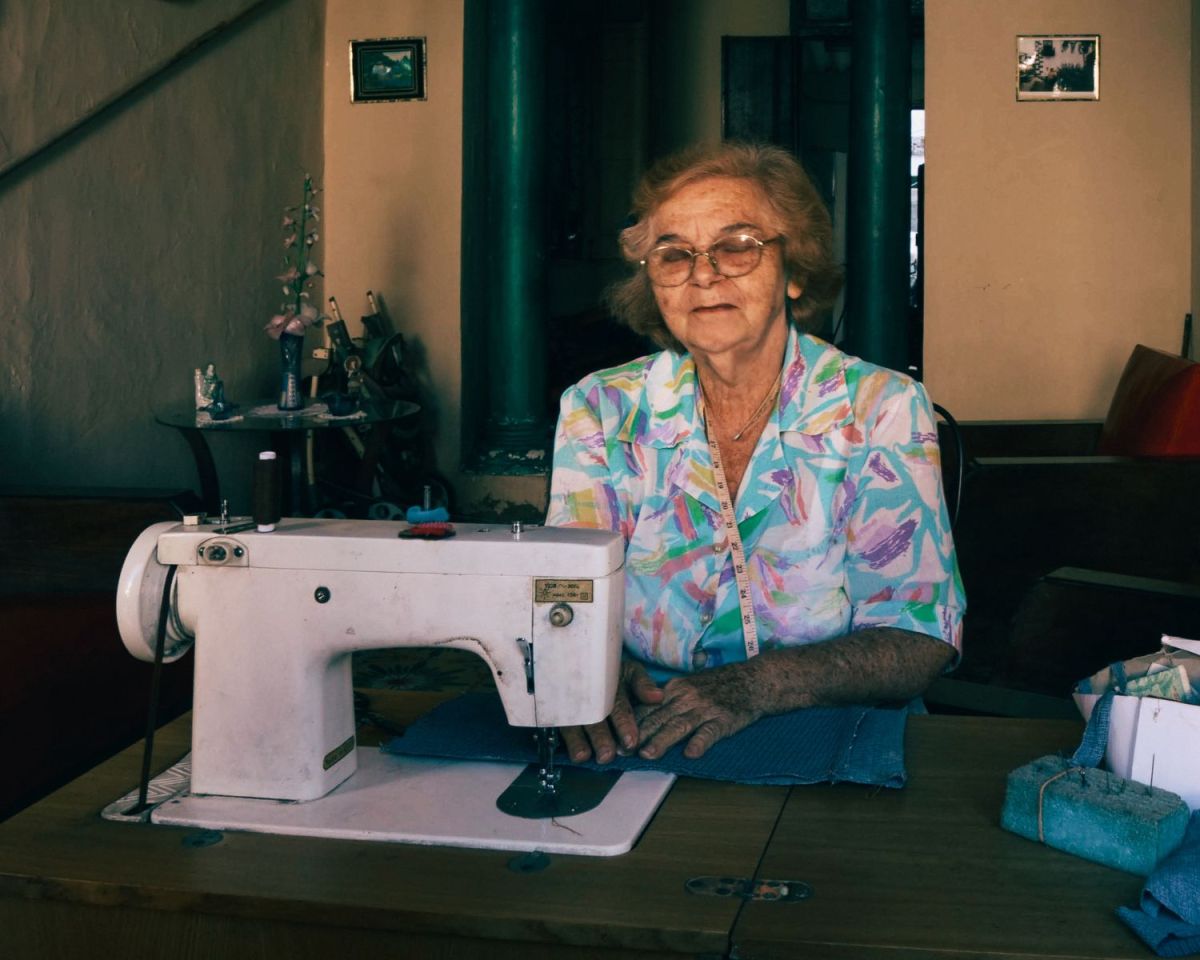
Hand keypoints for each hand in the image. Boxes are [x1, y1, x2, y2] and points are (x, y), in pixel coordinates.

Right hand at [560, 659, 663, 763]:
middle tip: (607, 754)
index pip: (618, 704)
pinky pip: (558, 723)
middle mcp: (589, 692)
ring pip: (574, 721)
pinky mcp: (558, 710)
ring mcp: (571, 701)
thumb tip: (658, 697)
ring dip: (579, 740)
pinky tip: (568, 752)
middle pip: (594, 716)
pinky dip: (565, 739)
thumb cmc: (612, 673)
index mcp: (610, 682)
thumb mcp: (629, 672)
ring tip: (584, 756)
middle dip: (600, 736)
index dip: (624, 723)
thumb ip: (643, 685)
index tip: (631, 741)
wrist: (580, 659)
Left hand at [634, 660, 763, 759]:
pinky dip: (700, 743)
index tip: (614, 737)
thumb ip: (666, 700)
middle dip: (638, 735)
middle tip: (621, 751)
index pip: (647, 707)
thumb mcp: (688, 685)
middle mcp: (686, 697)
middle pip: (658, 717)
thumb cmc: (718, 685)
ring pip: (679, 725)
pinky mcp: (724, 720)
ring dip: (662, 740)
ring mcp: (705, 709)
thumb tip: (638, 716)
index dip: (629, 723)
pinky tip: (691, 754)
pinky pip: (710, 732)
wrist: (753, 679)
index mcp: (675, 689)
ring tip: (647, 755)